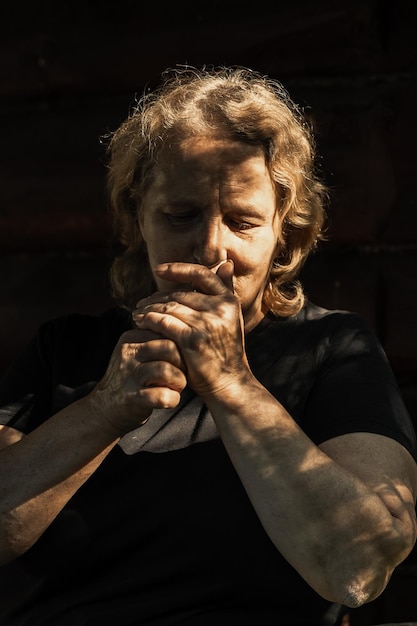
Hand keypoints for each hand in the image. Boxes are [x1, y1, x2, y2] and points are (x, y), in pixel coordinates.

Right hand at [89, 328, 186, 435]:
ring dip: (180, 381)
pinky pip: (162, 395)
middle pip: (170, 348)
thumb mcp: (139, 352)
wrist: (106, 407)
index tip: (182, 358)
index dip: (182, 346)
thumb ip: (157, 340)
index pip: (166, 330)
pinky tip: (170, 399)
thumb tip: (187, 334)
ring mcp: (129, 375)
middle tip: (184, 373)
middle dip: (184, 363)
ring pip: (167, 370)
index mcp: (132, 338)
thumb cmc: (133, 377)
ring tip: (176, 387)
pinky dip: (173, 399)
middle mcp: (128, 353)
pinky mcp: (132, 397)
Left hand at [132, 261, 251, 398]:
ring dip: (149, 308)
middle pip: (180, 293)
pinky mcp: (192, 339)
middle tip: (141, 303)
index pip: (201, 274)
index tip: (158, 270)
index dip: (178, 269)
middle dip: (157, 298)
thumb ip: (226, 291)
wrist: (229, 383)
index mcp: (229, 300)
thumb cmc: (225, 351)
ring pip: (169, 306)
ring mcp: (207, 323)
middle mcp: (220, 308)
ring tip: (137, 313)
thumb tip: (226, 263)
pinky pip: (164, 322)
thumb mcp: (230, 318)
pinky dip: (149, 320)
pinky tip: (141, 322)